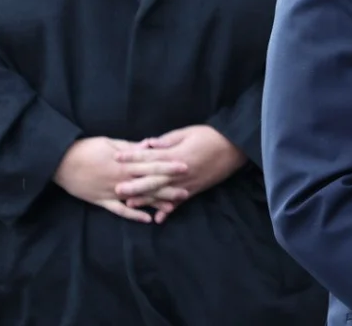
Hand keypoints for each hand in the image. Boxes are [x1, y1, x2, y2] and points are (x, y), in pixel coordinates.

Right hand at [54, 137, 188, 223]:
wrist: (60, 163)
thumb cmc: (86, 148)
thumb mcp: (110, 142)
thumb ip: (130, 147)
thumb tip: (149, 146)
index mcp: (124, 163)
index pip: (151, 165)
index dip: (169, 166)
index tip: (185, 167)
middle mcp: (120, 179)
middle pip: (149, 184)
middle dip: (168, 187)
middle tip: (186, 190)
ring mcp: (111, 192)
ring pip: (138, 199)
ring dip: (155, 203)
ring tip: (172, 207)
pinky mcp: (102, 201)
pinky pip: (119, 210)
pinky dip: (133, 215)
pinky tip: (147, 219)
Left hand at [114, 125, 246, 221]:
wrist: (234, 147)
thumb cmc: (211, 136)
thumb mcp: (188, 132)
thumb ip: (167, 140)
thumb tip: (148, 144)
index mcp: (176, 154)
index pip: (149, 156)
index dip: (132, 156)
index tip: (117, 156)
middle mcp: (180, 171)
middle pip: (153, 179)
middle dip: (134, 184)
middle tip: (117, 189)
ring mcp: (187, 182)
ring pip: (163, 193)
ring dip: (146, 199)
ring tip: (130, 204)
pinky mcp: (195, 189)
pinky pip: (180, 201)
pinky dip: (169, 210)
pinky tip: (159, 218)